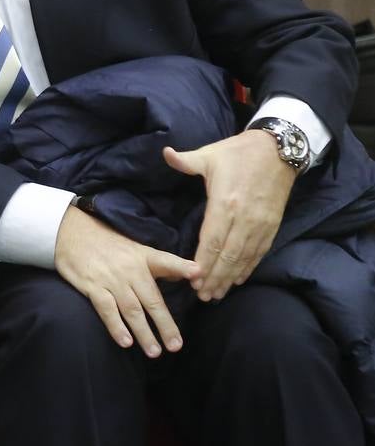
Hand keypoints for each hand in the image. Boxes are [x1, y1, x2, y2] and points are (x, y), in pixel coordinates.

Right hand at [53, 207, 200, 356]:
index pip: (166, 262)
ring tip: (154, 352)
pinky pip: (106, 309)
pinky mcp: (92, 286)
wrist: (71, 233)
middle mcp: (130, 269)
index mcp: (143, 257)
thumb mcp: (137, 248)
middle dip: (165, 325)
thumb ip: (163, 264)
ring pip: (131, 309)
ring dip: (143, 332)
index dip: (182, 268)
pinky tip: (125, 341)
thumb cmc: (108, 243)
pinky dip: (116, 326)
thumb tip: (194, 273)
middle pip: (151, 300)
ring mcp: (111, 279)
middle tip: (175, 346)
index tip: (199, 275)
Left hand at [164, 129, 294, 301]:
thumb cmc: (239, 152)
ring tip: (216, 293)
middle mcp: (244, 218)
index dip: (203, 263)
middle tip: (202, 295)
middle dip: (214, 278)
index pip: (212, 240)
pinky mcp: (272, 225)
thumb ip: (186, 160)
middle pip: (227, 255)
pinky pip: (259, 252)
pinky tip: (238, 280)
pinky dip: (248, 268)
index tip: (193, 280)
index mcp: (225, 203)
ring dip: (230, 278)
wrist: (280, 149)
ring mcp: (260, 224)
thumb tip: (165, 152)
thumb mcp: (210, 153)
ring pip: (244, 258)